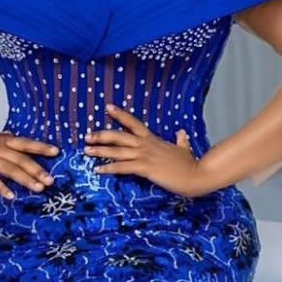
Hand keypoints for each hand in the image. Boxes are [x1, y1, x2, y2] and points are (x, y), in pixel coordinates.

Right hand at [0, 111, 59, 199]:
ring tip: (38, 188)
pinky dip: (1, 187)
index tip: (56, 151)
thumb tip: (15, 143)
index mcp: (0, 138)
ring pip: (9, 169)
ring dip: (25, 179)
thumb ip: (1, 142)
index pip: (25, 143)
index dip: (40, 147)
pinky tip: (11, 195)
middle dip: (37, 169)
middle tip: (51, 180)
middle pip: (20, 158)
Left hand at [84, 103, 205, 197]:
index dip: (120, 114)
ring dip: (100, 151)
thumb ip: (181, 140)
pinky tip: (98, 169)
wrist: (196, 174)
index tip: (107, 107)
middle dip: (101, 135)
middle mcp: (146, 145)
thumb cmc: (189, 163)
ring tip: (86, 151)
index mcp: (152, 139)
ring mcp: (145, 156)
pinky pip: (123, 167)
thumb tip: (182, 133)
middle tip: (87, 136)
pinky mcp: (146, 168)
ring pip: (118, 151)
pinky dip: (109, 168)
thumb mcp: (184, 148)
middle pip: (119, 136)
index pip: (133, 122)